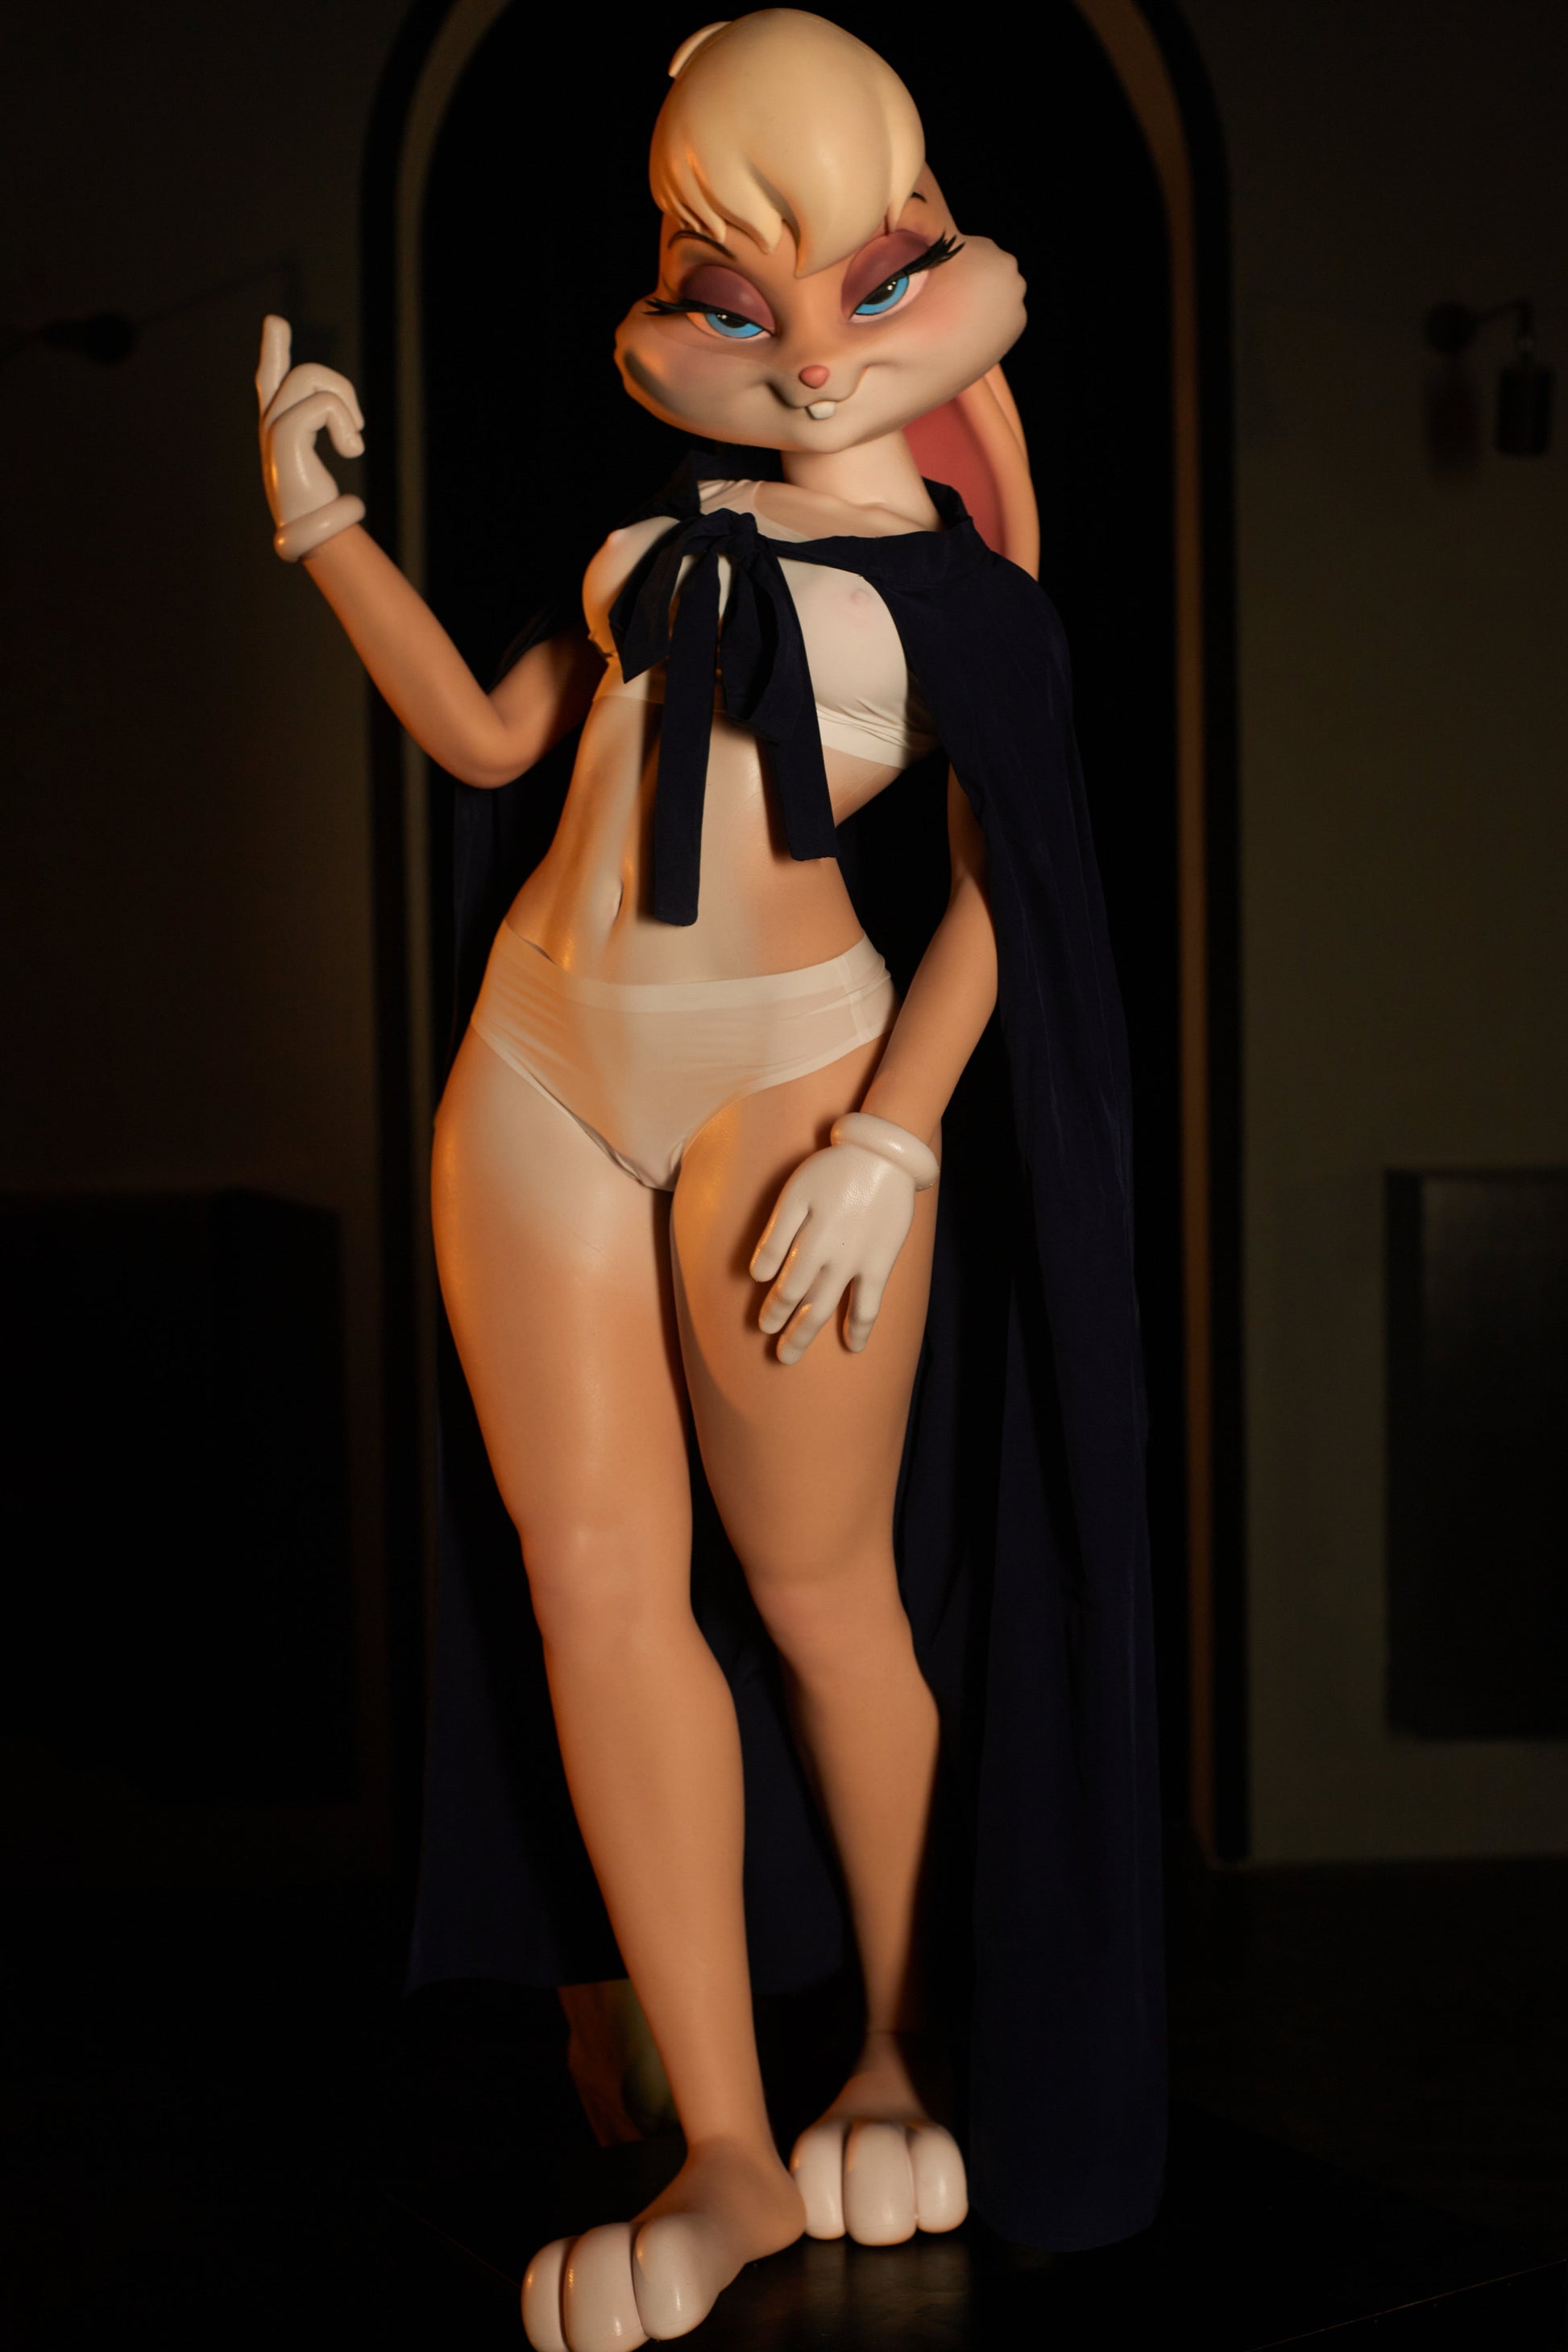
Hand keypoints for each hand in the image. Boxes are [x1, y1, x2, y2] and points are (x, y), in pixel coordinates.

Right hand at [255, 314, 364, 551]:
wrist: (315, 534)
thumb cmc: (321, 508)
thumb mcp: (325, 469)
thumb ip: (330, 448)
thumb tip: (350, 430)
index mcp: (279, 426)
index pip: (269, 380)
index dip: (274, 351)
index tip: (275, 322)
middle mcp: (270, 423)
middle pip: (302, 372)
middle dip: (339, 386)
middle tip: (358, 427)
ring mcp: (273, 428)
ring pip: (310, 379)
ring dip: (344, 404)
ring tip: (354, 441)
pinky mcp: (284, 438)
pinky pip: (321, 405)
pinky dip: (344, 423)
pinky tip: (352, 450)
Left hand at [750, 1141, 917, 1364]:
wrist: (884, 1156)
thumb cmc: (833, 1170)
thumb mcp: (796, 1193)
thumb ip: (776, 1235)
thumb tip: (758, 1275)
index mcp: (809, 1239)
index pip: (784, 1285)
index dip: (773, 1308)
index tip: (762, 1325)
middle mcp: (832, 1258)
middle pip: (804, 1302)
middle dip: (788, 1330)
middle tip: (777, 1356)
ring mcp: (859, 1263)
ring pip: (829, 1307)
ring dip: (808, 1333)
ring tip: (792, 1355)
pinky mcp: (881, 1262)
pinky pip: (870, 1303)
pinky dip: (860, 1327)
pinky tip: (854, 1347)